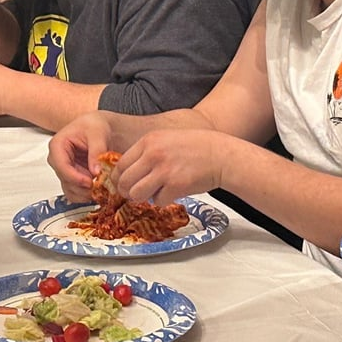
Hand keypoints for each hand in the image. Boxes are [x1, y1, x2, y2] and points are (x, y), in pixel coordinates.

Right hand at [48, 113, 116, 201]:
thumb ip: (97, 151)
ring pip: (70, 190)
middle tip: (101, 186)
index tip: (90, 182)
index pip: (61, 166)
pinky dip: (87, 195)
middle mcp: (57, 160)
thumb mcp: (98, 133)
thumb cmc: (95, 126)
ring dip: (86, 192)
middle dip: (84, 186)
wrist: (98, 128)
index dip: (75, 178)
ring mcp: (64, 171)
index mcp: (57, 145)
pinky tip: (99, 189)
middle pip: (66, 181)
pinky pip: (76, 194)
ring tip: (103, 186)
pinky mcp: (71, 179)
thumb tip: (96, 171)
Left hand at [111, 128, 228, 204]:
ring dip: (143, 198)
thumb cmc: (194, 148)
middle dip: (127, 191)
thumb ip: (146, 152)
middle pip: (124, 181)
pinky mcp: (176, 186)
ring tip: (154, 193)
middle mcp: (153, 154)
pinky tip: (172, 192)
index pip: (120, 165)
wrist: (221, 155)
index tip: (124, 184)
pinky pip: (158, 201)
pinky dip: (163, 200)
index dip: (119, 178)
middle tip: (135, 194)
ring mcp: (164, 170)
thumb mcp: (165, 139)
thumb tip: (126, 171)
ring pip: (136, 194)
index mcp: (148, 141)